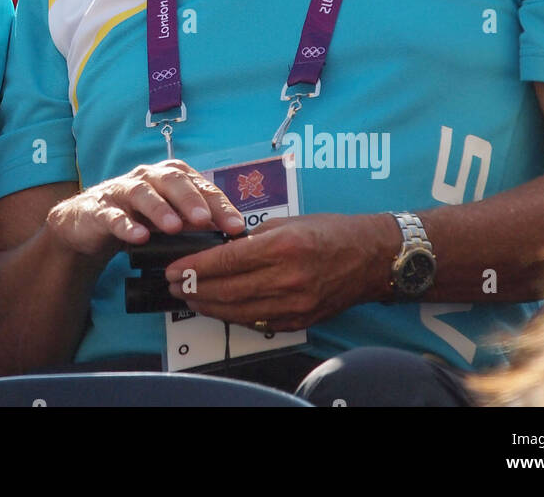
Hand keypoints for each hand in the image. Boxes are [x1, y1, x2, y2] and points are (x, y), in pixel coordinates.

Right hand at [45, 159, 245, 261]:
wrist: (90, 223)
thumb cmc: (139, 218)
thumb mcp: (170, 218)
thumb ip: (196, 222)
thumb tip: (231, 236)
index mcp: (170, 177)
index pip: (199, 186)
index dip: (219, 205)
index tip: (235, 226)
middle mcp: (148, 177)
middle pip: (172, 180)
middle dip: (190, 199)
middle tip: (205, 220)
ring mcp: (122, 191)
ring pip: (143, 193)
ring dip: (160, 208)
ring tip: (174, 227)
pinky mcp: (100, 210)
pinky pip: (114, 215)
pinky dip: (126, 225)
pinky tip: (139, 237)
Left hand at [164, 211, 396, 330]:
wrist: (371, 257)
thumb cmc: (330, 232)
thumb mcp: (288, 222)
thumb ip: (251, 238)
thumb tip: (220, 250)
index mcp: (281, 247)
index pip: (225, 261)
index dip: (193, 268)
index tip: (172, 269)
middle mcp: (287, 278)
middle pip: (226, 290)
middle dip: (193, 288)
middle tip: (173, 285)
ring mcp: (295, 304)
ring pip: (238, 311)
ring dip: (209, 306)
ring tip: (190, 298)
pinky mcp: (300, 320)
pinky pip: (257, 322)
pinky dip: (234, 316)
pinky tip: (220, 308)